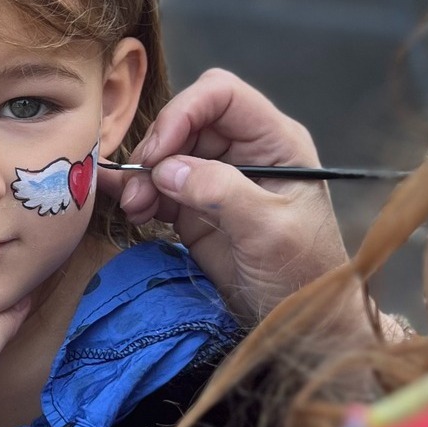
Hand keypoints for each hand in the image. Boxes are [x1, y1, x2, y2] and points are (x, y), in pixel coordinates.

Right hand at [98, 68, 350, 324]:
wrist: (302, 331)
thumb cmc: (303, 276)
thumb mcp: (269, 232)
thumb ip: (221, 192)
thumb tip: (166, 169)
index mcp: (274, 141)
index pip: (221, 96)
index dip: (183, 112)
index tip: (158, 153)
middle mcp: (244, 151)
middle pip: (184, 121)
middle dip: (156, 150)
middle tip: (139, 192)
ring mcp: (217, 180)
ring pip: (165, 154)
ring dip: (142, 176)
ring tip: (135, 210)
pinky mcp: (194, 209)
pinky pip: (157, 186)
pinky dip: (137, 193)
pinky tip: (124, 206)